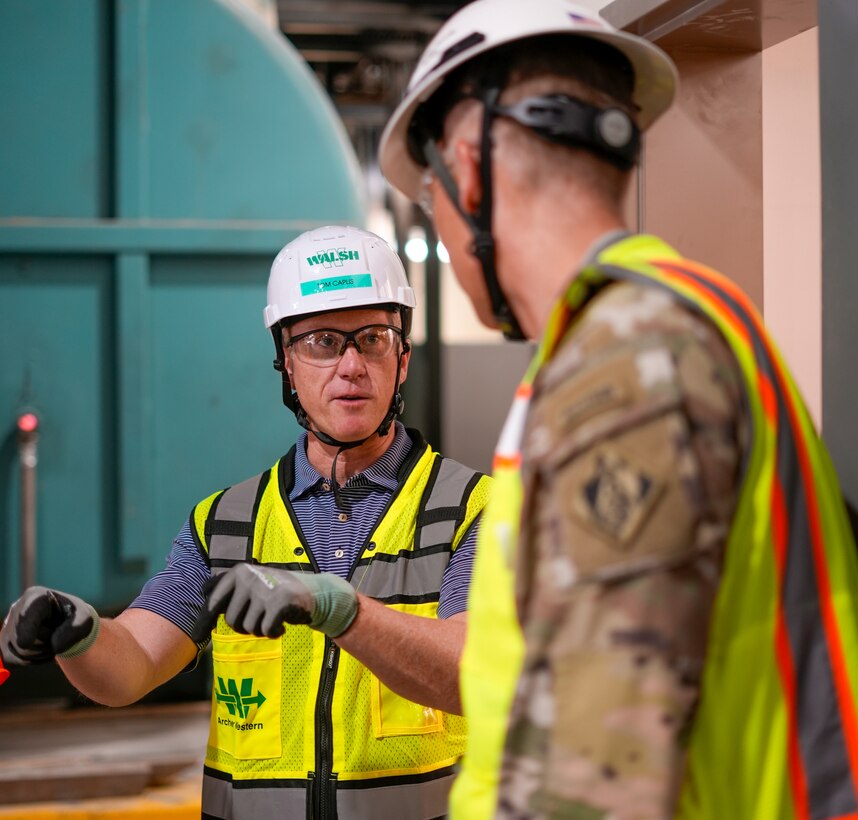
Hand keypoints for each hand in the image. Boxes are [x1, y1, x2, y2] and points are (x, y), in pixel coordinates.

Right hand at [0, 586, 99, 665]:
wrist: (65, 622)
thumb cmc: (75, 618)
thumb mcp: (84, 619)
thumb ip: (75, 629)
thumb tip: (55, 646)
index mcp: (35, 596)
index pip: (26, 617)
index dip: (28, 631)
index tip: (28, 642)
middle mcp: (16, 608)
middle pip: (23, 641)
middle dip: (45, 644)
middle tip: (57, 633)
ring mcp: (7, 625)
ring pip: (18, 652)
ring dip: (39, 653)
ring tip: (50, 639)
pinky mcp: (4, 641)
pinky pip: (12, 660)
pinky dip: (30, 659)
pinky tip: (41, 647)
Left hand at [192, 564, 357, 641]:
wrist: (313, 591)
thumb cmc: (276, 590)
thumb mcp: (251, 582)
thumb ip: (229, 587)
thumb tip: (201, 591)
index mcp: (238, 572)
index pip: (213, 601)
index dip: (204, 621)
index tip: (197, 637)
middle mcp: (248, 577)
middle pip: (231, 620)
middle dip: (244, 626)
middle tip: (258, 620)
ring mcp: (263, 589)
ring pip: (249, 627)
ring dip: (260, 629)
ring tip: (271, 619)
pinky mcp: (278, 602)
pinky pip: (265, 630)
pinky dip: (273, 632)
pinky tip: (281, 625)